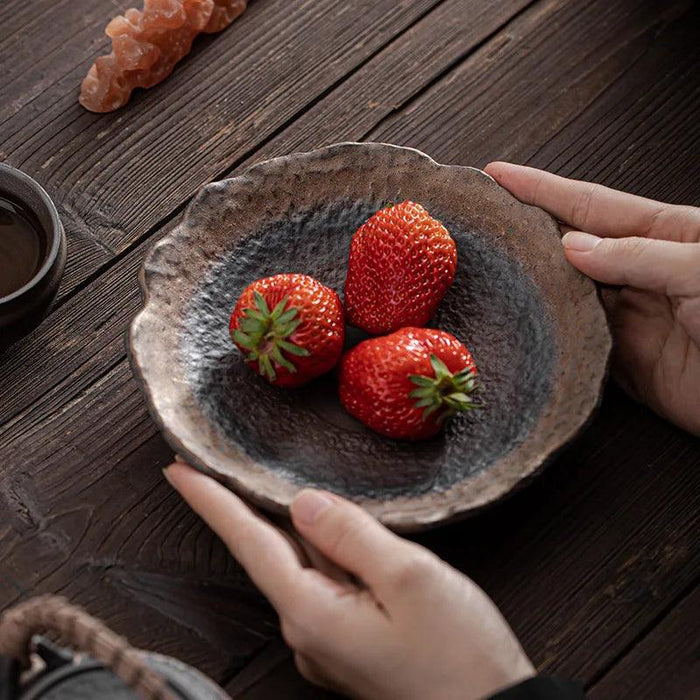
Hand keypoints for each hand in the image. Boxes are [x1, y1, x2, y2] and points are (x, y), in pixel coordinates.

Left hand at [165, 462, 533, 699]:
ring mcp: (328, 643)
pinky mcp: (351, 646)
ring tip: (283, 494)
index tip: (178, 472)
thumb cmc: (459, 656)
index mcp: (312, 613)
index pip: (249, 543)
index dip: (211, 502)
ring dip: (294, 531)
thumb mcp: (409, 578)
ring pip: (304, 568)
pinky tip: (338, 537)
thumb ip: (351, 534)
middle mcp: (308, 632)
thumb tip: (305, 504)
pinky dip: (326, 555)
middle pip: (272, 554)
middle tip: (219, 469)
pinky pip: (326, 587)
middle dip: (246, 510)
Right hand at [485, 162, 699, 435]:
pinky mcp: (623, 362)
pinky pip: (575, 341)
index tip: (499, 175)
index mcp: (666, 235)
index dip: (542, 188)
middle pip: (571, 247)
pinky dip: (548, 333)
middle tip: (481, 221)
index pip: (591, 205)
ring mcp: (629, 318)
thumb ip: (638, 254)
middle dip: (527, 231)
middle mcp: (640, 272)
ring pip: (566, 294)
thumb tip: (573, 245)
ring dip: (531, 284)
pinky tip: (522, 321)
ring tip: (488, 268)